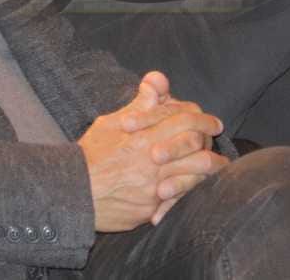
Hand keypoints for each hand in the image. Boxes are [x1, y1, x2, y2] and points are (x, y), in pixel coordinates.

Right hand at [79, 73, 224, 231]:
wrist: (72, 193)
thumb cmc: (91, 156)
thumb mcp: (111, 123)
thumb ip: (140, 105)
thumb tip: (157, 79)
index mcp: (144, 137)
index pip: (185, 121)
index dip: (203, 120)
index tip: (214, 122)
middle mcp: (153, 162)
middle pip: (197, 148)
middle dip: (212, 143)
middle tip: (217, 142)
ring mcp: (154, 188)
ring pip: (195, 177)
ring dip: (210, 170)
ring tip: (217, 166)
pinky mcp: (150, 209)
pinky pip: (179, 201)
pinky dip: (190, 193)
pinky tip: (197, 188)